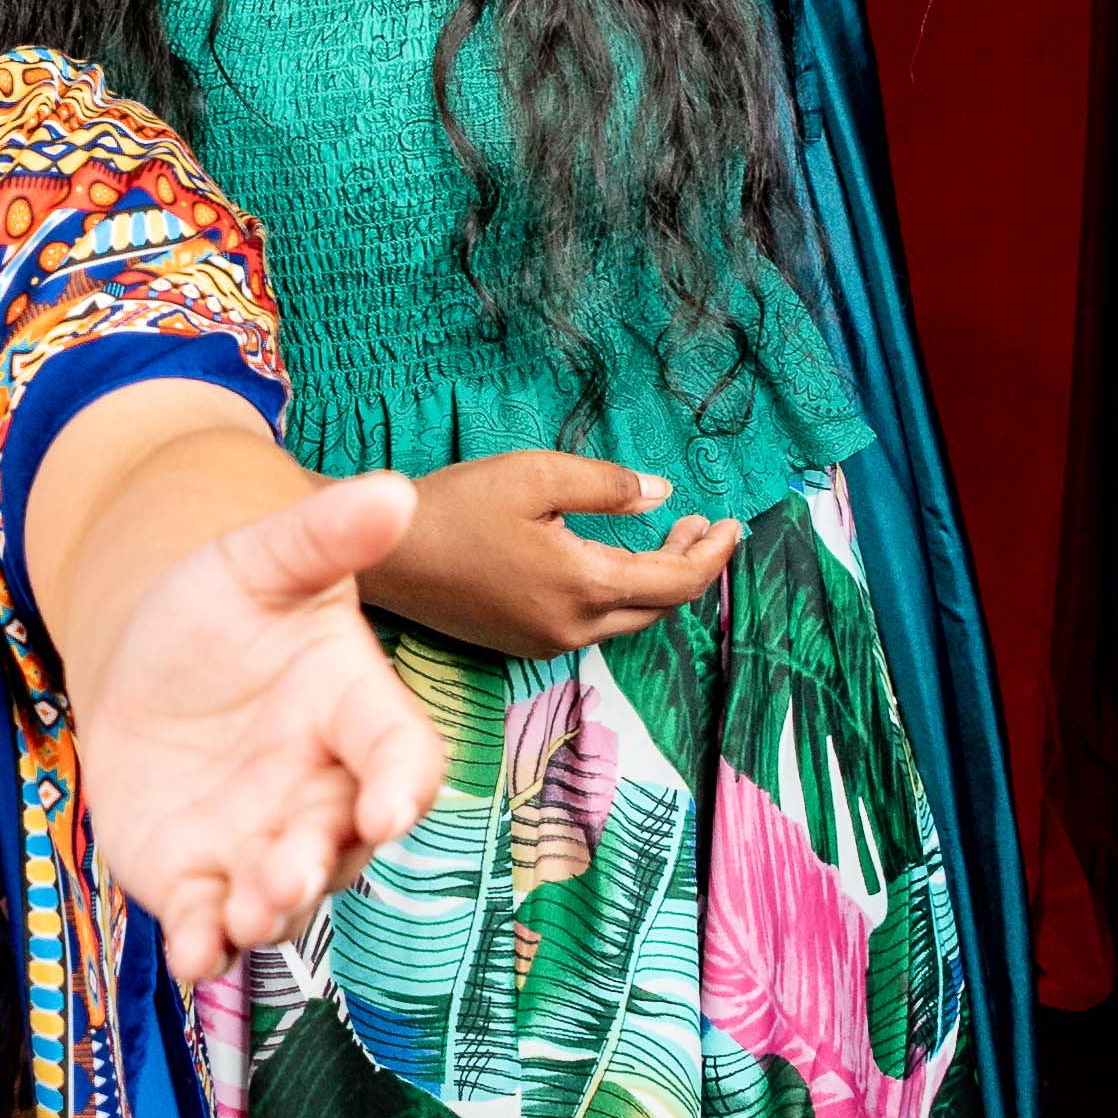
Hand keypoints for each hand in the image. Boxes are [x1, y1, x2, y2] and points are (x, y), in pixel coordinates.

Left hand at [76, 473, 446, 976]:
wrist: (141, 658)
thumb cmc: (220, 607)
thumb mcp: (260, 561)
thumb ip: (322, 537)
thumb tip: (395, 492)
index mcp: (357, 718)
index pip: (403, 756)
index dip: (402, 782)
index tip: (394, 804)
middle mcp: (323, 795)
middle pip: (343, 842)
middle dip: (319, 863)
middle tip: (290, 872)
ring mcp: (263, 846)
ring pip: (283, 896)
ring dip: (271, 913)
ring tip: (248, 915)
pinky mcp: (199, 880)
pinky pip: (210, 925)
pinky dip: (205, 948)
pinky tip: (192, 960)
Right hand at [375, 453, 741, 659]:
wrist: (384, 556)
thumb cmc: (455, 507)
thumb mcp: (537, 475)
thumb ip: (608, 486)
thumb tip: (660, 496)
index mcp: (584, 586)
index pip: (679, 583)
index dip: (714, 554)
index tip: (732, 523)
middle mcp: (573, 628)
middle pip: (660, 608)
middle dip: (691, 566)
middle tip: (700, 524)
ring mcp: (547, 642)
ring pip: (629, 620)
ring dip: (657, 581)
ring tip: (666, 536)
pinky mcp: (523, 643)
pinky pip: (594, 625)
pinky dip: (620, 594)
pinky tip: (611, 561)